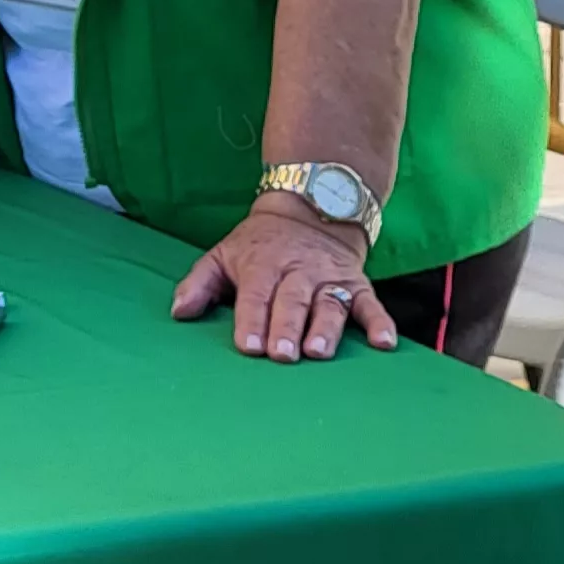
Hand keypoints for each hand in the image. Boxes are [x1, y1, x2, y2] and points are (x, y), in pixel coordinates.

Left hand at [170, 195, 398, 362]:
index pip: (256, 295)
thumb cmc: (258, 245)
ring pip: (329, 304)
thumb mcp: (223, 254)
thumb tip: (178, 312)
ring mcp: (329, 278)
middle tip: (284, 354)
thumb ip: (199, 283)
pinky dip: (381, 323)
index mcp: (262, 265)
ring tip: (320, 352)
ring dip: (326, 328)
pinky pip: (372, 304)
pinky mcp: (357, 284)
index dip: (251, 319)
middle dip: (287, 327)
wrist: (310, 209)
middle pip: (292, 301)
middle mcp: (298, 271)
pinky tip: (384, 344)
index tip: (248, 345)